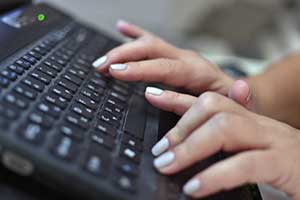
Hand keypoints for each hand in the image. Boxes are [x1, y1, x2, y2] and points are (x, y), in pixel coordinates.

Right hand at [92, 20, 251, 113]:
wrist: (239, 94)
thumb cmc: (235, 102)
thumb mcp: (242, 105)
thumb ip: (238, 98)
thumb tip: (240, 88)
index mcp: (199, 71)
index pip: (165, 67)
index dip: (140, 69)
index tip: (117, 72)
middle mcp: (186, 59)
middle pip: (151, 49)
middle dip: (124, 56)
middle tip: (102, 66)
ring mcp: (179, 57)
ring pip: (147, 45)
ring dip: (122, 50)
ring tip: (101, 60)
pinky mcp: (174, 59)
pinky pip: (152, 42)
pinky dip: (135, 33)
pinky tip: (122, 27)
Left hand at [151, 92, 299, 198]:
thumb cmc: (284, 165)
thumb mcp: (246, 150)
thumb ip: (221, 146)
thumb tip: (185, 150)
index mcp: (247, 121)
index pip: (207, 102)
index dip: (177, 98)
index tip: (151, 96)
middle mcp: (257, 124)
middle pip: (213, 107)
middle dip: (181, 126)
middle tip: (160, 150)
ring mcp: (271, 140)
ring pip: (225, 127)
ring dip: (191, 147)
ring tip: (168, 165)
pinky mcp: (284, 162)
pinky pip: (245, 163)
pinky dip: (215, 175)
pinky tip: (195, 187)